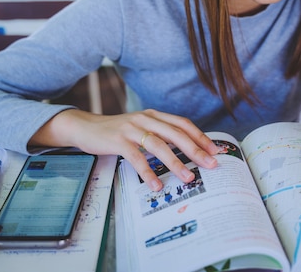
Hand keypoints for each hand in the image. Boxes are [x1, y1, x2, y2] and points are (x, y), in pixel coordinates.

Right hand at [31, 108, 218, 190]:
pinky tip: (157, 184)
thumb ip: (160, 135)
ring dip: (176, 163)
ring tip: (188, 177)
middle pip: (176, 133)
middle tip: (210, 164)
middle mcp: (145, 118)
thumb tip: (186, 150)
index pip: (183, 124)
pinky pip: (136, 157)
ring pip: (159, 145)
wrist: (86, 127)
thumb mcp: (141, 128)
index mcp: (154, 115)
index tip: (215, 151)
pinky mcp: (118, 140)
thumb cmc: (118, 131)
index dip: (200, 137)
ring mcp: (131, 128)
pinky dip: (148, 172)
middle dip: (196, 150)